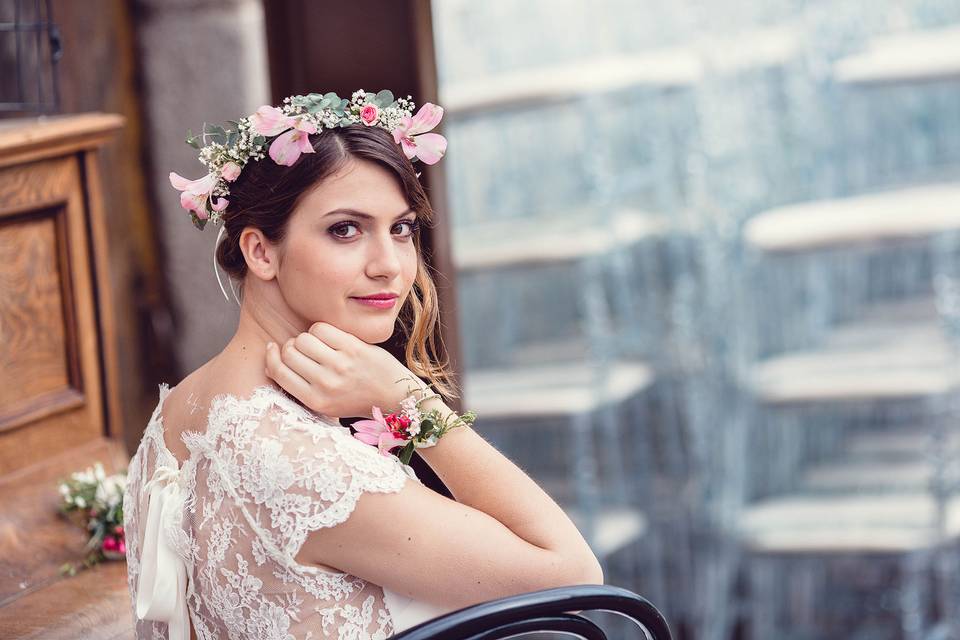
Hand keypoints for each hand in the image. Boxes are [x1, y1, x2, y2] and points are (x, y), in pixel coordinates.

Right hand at [264, 322, 427, 417]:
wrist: (393, 395)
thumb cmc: (357, 398)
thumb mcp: (327, 404)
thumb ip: (301, 388)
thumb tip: (273, 361)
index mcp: (315, 401)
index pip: (278, 372)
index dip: (272, 357)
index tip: (273, 349)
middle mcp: (326, 384)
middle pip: (289, 352)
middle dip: (291, 347)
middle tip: (302, 349)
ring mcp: (340, 365)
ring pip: (303, 338)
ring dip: (306, 337)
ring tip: (317, 344)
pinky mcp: (353, 348)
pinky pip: (321, 328)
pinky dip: (321, 329)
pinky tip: (329, 337)